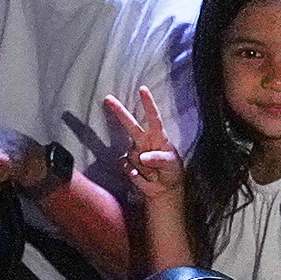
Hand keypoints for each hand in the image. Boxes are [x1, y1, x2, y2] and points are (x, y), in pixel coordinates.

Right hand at [105, 86, 182, 203]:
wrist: (165, 190)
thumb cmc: (172, 172)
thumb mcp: (171, 166)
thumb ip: (160, 159)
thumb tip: (143, 156)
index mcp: (158, 137)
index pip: (153, 118)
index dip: (148, 104)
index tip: (143, 89)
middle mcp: (144, 142)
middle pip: (130, 124)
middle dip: (119, 111)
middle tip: (108, 97)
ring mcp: (134, 153)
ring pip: (130, 154)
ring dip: (143, 168)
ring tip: (155, 175)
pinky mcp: (128, 165)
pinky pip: (127, 168)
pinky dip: (136, 176)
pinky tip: (144, 179)